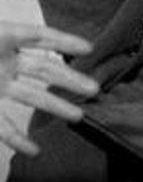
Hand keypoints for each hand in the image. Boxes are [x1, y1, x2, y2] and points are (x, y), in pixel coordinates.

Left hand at [0, 22, 98, 155]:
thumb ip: (11, 34)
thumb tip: (29, 32)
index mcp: (5, 39)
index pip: (41, 38)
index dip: (64, 42)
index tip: (89, 49)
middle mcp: (5, 64)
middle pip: (45, 70)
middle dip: (71, 79)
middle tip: (94, 88)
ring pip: (33, 98)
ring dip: (56, 107)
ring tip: (77, 116)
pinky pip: (3, 126)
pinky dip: (18, 139)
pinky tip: (34, 149)